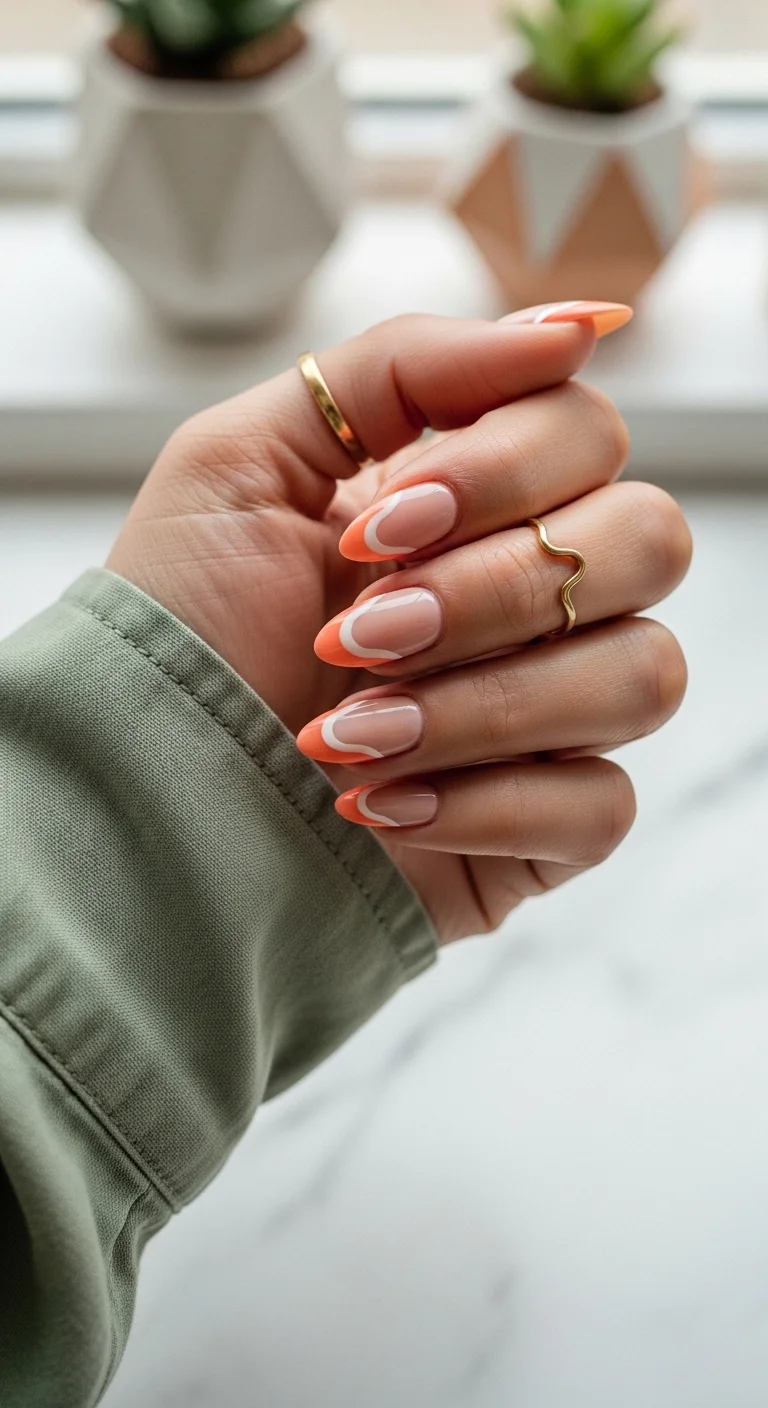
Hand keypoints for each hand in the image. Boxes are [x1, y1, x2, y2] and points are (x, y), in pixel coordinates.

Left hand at [107, 308, 690, 944]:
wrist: (144, 782)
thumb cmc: (187, 622)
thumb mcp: (246, 458)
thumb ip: (403, 368)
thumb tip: (576, 326)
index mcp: (478, 499)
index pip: (589, 433)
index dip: (501, 471)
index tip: (373, 529)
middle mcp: (539, 593)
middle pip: (646, 541)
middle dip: (490, 590)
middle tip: (362, 632)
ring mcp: (557, 709)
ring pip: (641, 675)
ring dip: (484, 705)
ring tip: (351, 733)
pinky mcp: (553, 822)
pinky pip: (605, 804)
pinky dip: (482, 805)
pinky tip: (379, 803)